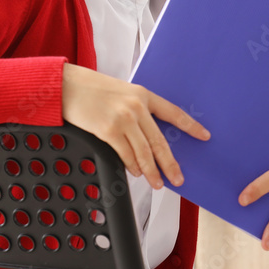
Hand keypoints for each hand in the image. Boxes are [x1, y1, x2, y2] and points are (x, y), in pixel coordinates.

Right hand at [61, 63, 210, 189]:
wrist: (65, 85)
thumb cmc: (89, 88)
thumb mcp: (119, 92)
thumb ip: (135, 109)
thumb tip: (145, 137)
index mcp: (142, 94)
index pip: (173, 112)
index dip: (190, 126)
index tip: (204, 135)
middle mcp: (136, 106)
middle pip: (160, 141)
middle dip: (170, 163)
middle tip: (178, 177)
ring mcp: (123, 118)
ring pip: (144, 152)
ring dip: (152, 171)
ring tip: (157, 183)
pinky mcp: (108, 130)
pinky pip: (125, 154)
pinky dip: (132, 167)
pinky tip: (135, 172)